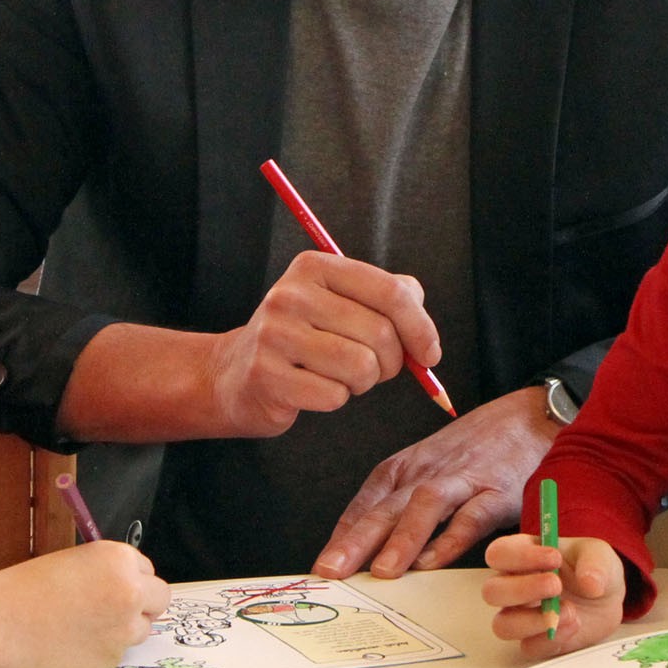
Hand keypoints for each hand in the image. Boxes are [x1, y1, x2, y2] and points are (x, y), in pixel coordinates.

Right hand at [0, 541, 170, 667]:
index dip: (128, 579)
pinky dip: (103, 650)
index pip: (146, 570)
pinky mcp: (110, 660)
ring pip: (142, 629)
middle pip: (160, 599)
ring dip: (123, 628)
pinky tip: (73, 643)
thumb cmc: (26, 587)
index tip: (110, 587)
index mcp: (120, 560)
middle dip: (142, 603)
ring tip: (84, 625)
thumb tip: (133, 586)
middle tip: (113, 609)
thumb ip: (110, 572)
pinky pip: (118, 652)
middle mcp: (129, 592)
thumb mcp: (76, 562)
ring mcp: (123, 629)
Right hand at [204, 250, 441, 438]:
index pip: (390, 291)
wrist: (237, 374)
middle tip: (376, 370)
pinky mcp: (266, 375)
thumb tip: (425, 330)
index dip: (421, 327)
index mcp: (316, 267)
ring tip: (341, 377)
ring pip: (360, 367)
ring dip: (363, 382)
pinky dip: (335, 400)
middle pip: (380, 333)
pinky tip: (313, 390)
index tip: (430, 354)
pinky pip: (333, 396)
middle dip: (391, 362)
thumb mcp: (342, 304)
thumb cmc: (306, 339)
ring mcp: (274, 334)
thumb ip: (389, 300)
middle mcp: (291, 294)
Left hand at [311, 387, 554, 579]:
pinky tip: (435, 561)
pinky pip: (472, 515)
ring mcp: (462, 480)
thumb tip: (368, 552)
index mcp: (406, 469)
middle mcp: (426, 473)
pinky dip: (452, 537)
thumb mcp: (430, 469)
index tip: (321, 569)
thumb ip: (402, 505)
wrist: (529, 417)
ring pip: (425, 506)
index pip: (365, 504)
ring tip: (382, 572)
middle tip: (331, 572)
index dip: (341, 536)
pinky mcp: (497, 491)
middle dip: (355, 541)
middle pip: (385, 506)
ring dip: (402, 538)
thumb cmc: (477, 450)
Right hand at [483, 532, 624, 657]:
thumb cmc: (593, 571)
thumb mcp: (600, 555)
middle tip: (556, 585)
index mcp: (522, 556)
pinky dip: (551, 640)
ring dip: (532, 621)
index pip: (499, 553)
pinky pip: (529, 647)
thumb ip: (595, 563)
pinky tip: (573, 625)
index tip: (554, 558)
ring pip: (502, 625)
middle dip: (522, 589)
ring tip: (569, 611)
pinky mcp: (536, 641)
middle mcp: (515, 587)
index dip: (519, 556)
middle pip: (491, 592)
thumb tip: (589, 582)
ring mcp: (522, 617)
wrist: (608, 600)